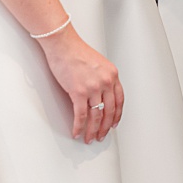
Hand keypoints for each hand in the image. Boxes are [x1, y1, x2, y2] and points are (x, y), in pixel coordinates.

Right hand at [36, 27, 123, 143]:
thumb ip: (102, 78)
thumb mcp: (98, 63)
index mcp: (112, 75)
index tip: (114, 123)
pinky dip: (79, 127)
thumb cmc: (76, 51)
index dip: (117, 115)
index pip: (119, 100)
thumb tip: (100, 94)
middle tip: (102, 135)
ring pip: (96, 116)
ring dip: (93, 131)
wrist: (63, 44)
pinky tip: (77, 132)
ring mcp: (93, 88)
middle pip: (109, 111)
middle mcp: (105, 82)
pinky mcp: (78, 92)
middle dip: (105, 127)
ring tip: (90, 138)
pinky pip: (81, 116)